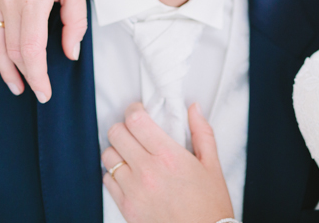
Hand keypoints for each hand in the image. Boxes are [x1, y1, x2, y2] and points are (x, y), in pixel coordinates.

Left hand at [102, 103, 233, 222]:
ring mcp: (133, 190)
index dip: (134, 110)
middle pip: (116, 134)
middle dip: (123, 127)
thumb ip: (202, 132)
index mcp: (168, 156)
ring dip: (117, 150)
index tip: (139, 111)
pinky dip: (114, 173)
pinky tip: (128, 174)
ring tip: (130, 153)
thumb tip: (194, 109)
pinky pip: (107, 181)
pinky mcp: (126, 208)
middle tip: (133, 131)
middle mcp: (147, 171)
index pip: (136, 120)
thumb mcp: (212, 165)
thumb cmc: (210, 207)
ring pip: (108, 156)